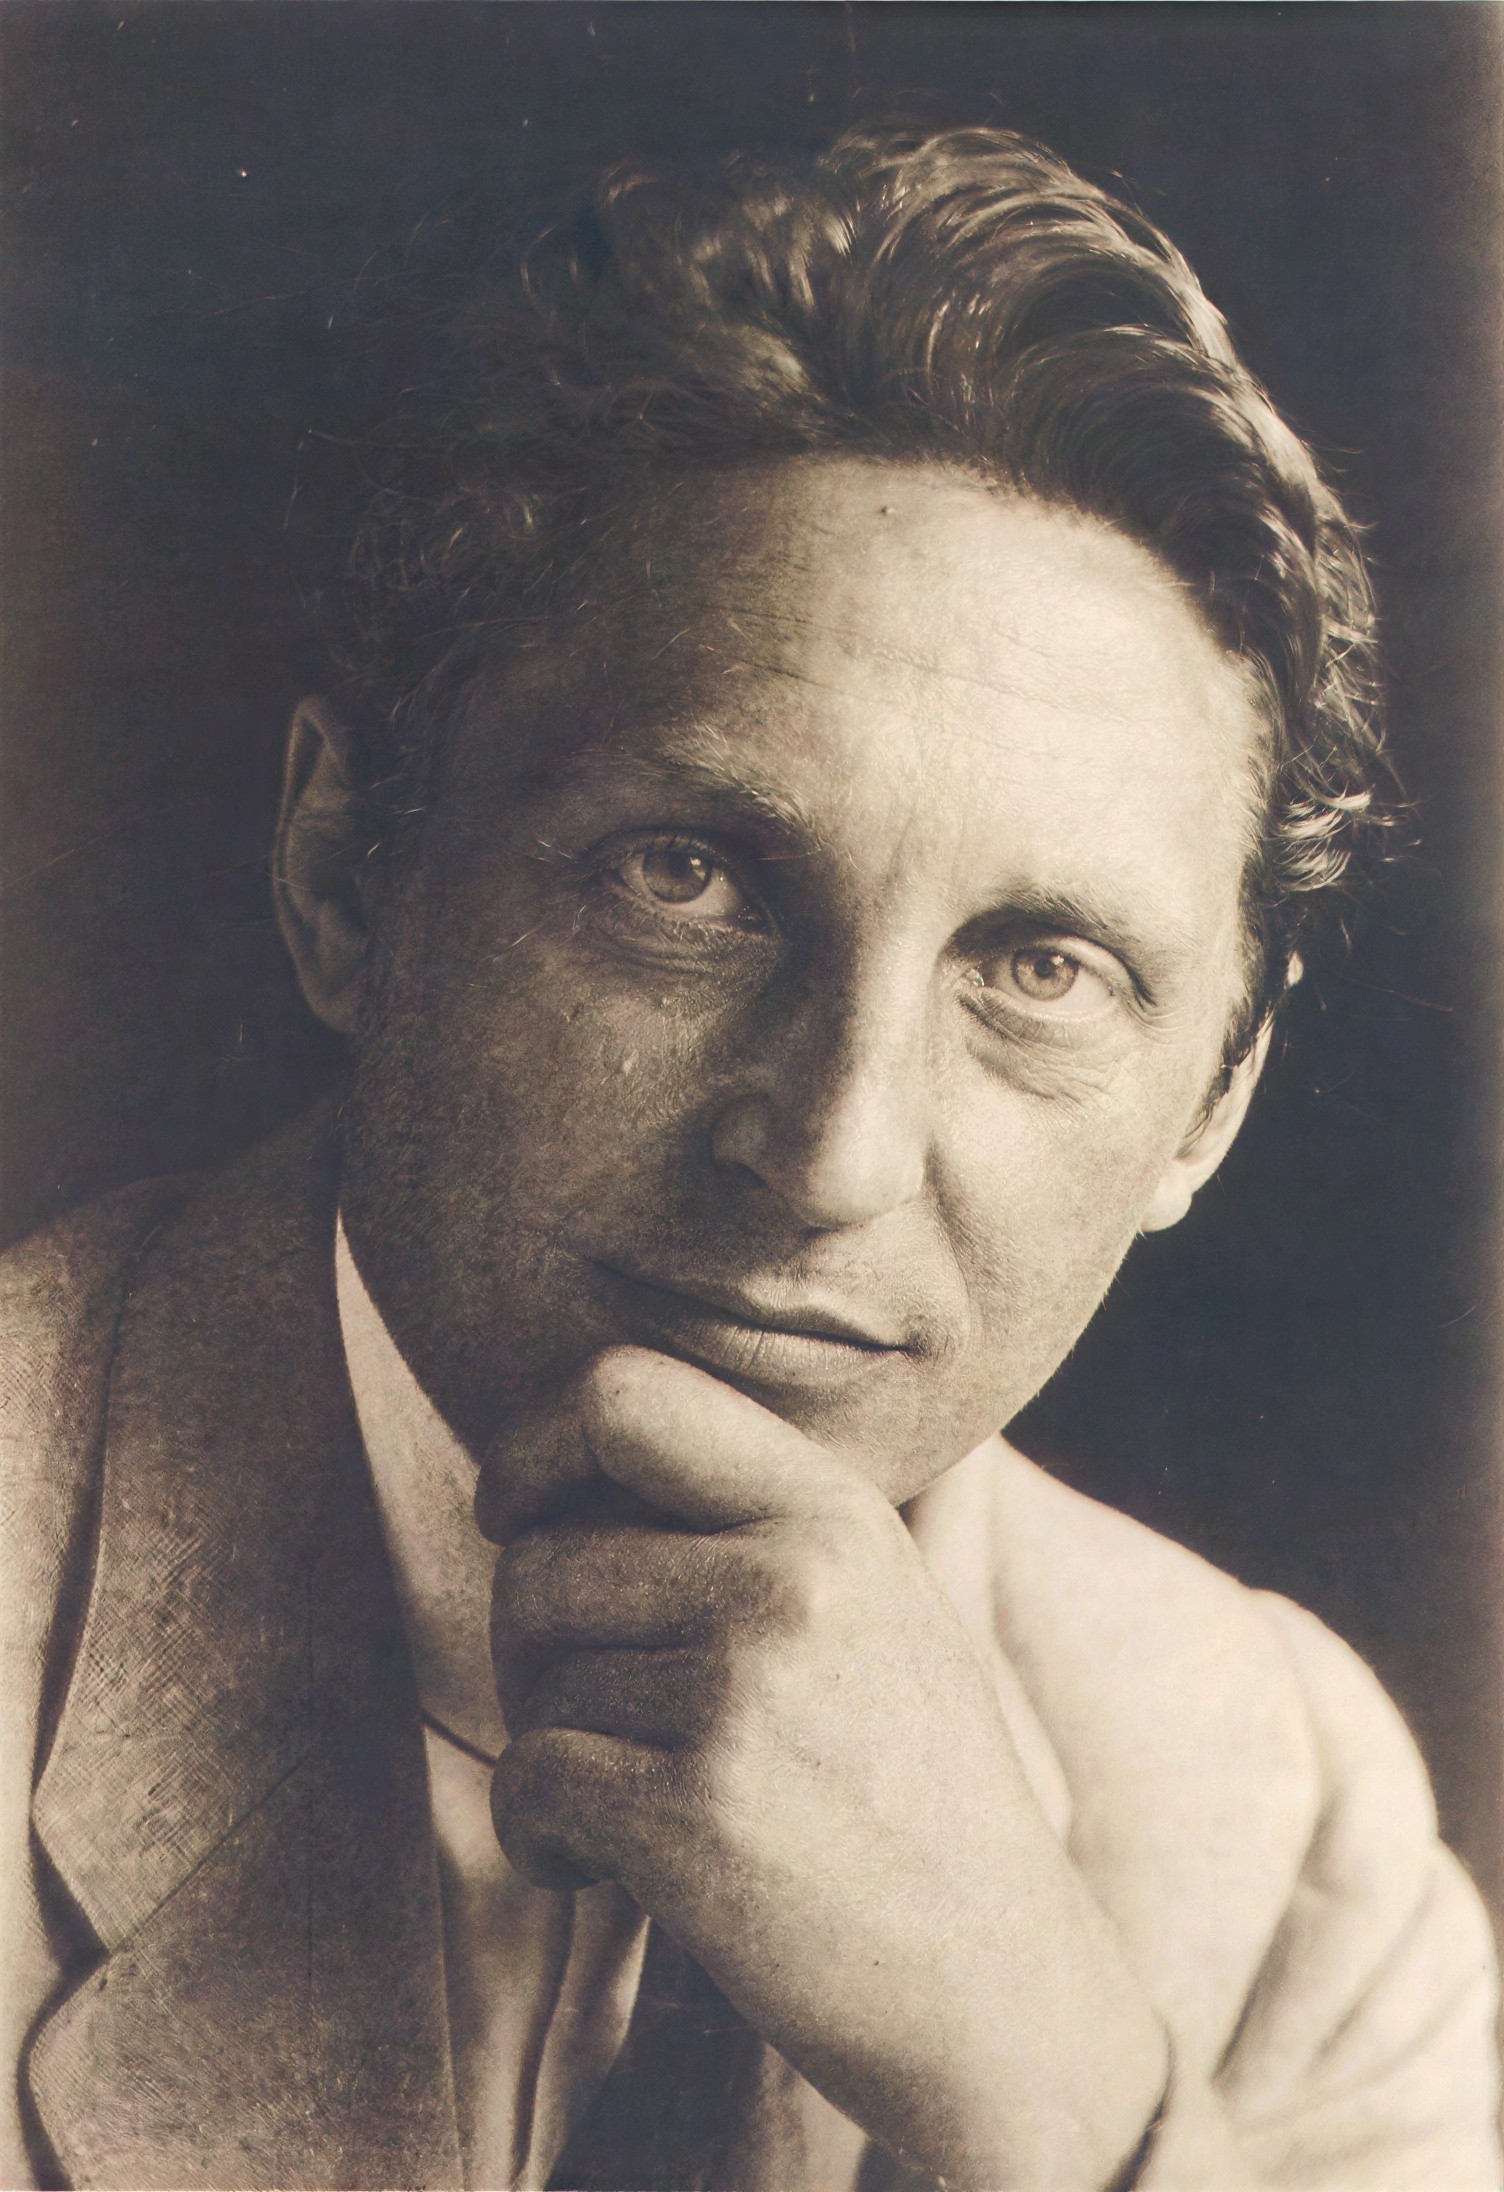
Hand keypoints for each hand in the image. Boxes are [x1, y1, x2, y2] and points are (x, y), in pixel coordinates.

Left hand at [482, 1345, 1166, 2190]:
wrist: (994, 1985)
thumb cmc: (904, 1785)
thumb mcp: (872, 1598)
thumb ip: (747, 1516)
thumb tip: (560, 1458)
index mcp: (830, 1507)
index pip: (622, 1393)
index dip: (531, 1448)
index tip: (512, 1515)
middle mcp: (792, 1578)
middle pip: (540, 1559)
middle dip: (525, 1648)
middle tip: (588, 1716)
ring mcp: (746, 1693)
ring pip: (533, 1682)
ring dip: (549, 1753)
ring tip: (636, 1801)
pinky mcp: (697, 1814)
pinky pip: (529, 1783)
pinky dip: (534, 1836)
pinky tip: (600, 1866)